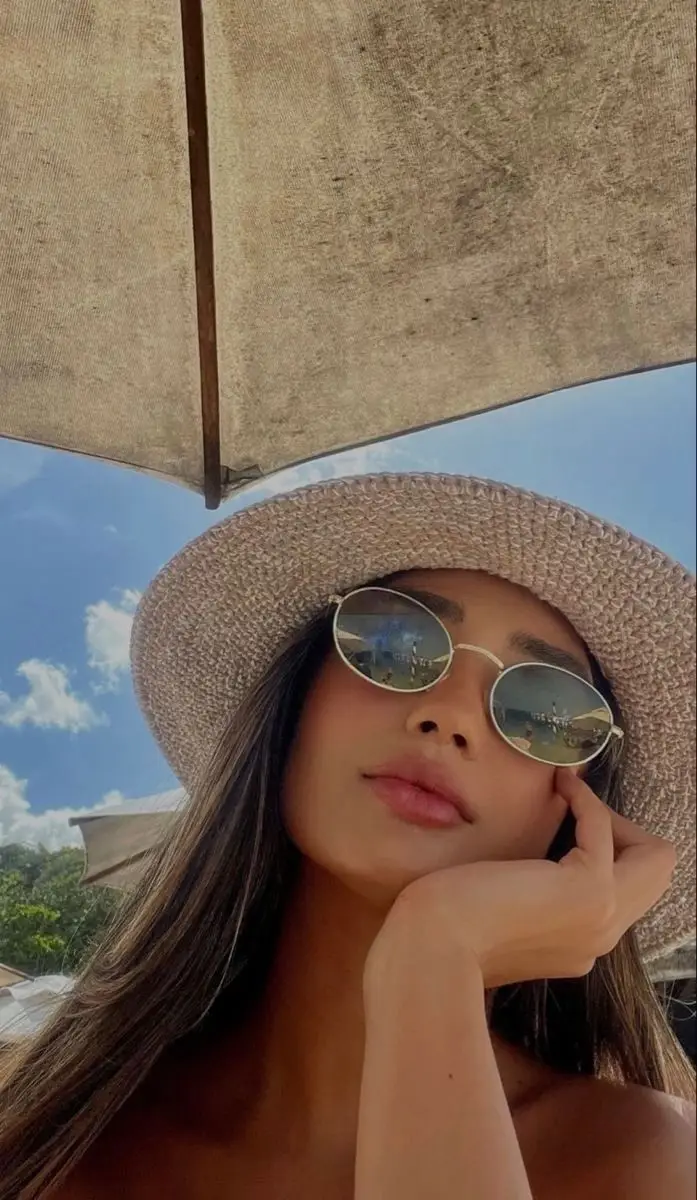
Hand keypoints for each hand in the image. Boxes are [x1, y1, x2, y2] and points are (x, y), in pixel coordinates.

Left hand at [365, 769, 676, 991]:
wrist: (430, 952)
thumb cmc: (445, 931)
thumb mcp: (498, 915)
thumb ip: (526, 899)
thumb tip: (526, 866)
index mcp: (580, 943)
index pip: (627, 892)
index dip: (607, 851)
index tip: (567, 821)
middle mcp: (602, 935)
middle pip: (654, 874)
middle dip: (624, 831)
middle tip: (578, 806)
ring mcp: (601, 917)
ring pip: (654, 857)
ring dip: (613, 815)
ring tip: (570, 792)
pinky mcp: (589, 891)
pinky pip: (605, 830)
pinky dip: (587, 800)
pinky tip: (559, 785)